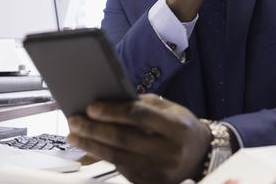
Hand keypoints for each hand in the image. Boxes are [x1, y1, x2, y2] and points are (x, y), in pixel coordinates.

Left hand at [67, 95, 211, 183]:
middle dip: (95, 129)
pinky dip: (105, 157)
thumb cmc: (182, 128)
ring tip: (76, 135)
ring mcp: (160, 170)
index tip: (92, 107)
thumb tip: (110, 100)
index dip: (113, 111)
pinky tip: (93, 147)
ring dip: (92, 146)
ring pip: (118, 157)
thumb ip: (143, 105)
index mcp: (177, 127)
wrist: (200, 155)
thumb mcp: (170, 109)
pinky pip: (122, 168)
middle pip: (124, 139)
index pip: (139, 116)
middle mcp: (169, 151)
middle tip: (75, 121)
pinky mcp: (151, 183)